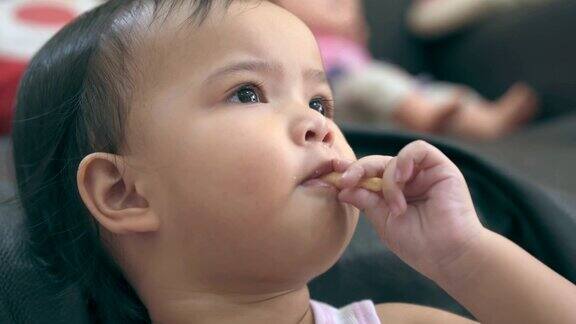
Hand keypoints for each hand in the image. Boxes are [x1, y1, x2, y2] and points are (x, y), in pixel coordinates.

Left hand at [336, 140, 484, 280]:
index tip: (332, 175)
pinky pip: (418, 150)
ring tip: (396, 206)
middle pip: (377, 164)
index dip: (350, 172)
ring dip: (388, 180)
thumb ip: (365, 200)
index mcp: (393, 194)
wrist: (448, 255)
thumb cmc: (419, 244)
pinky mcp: (441, 167)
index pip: (368, 176)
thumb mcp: (383, 221)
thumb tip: (342, 188)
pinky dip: (404, 161)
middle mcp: (408, 181)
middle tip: (345, 180)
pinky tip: (402, 179)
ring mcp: (424, 173)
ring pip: (394, 159)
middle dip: (358, 169)